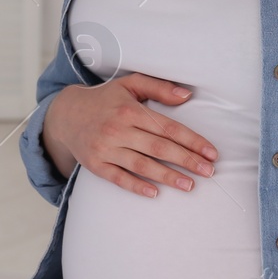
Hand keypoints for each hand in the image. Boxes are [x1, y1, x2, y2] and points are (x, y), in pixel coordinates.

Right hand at [42, 73, 217, 194]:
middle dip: (187, 160)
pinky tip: (154, 193)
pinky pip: (118, 178)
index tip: (211, 153)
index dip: (192, 141)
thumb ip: (158, 88)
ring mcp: (105, 148)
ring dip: (168, 176)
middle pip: (159, 147)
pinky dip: (136, 186)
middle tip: (209, 172)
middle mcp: (117, 129)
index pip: (168, 127)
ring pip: (142, 165)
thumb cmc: (105, 99)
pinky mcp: (95, 164)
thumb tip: (187, 95)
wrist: (65, 114)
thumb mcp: (129, 85)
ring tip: (189, 185)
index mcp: (129, 109)